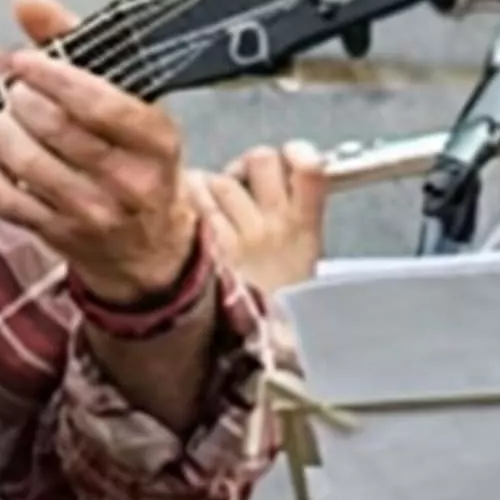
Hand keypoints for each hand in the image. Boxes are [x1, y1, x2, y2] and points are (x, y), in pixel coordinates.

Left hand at [0, 0, 200, 303]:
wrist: (148, 245)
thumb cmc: (134, 156)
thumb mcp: (129, 98)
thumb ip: (77, 43)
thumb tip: (27, 1)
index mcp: (157, 141)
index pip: (99, 104)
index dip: (52, 76)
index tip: (22, 60)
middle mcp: (128, 181)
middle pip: (55, 129)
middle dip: (21, 99)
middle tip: (15, 88)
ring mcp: (91, 213)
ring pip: (25, 162)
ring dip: (0, 128)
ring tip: (3, 114)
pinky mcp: (56, 235)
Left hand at [195, 142, 331, 298]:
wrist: (261, 346)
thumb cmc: (280, 304)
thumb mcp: (304, 258)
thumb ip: (292, 216)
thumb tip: (268, 180)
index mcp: (305, 228)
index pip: (310, 169)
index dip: (297, 153)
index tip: (287, 158)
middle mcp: (274, 226)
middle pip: (260, 161)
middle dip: (246, 165)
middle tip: (240, 183)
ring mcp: (241, 236)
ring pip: (220, 179)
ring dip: (211, 184)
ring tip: (212, 206)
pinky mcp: (209, 248)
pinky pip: (193, 202)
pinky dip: (188, 199)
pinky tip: (189, 213)